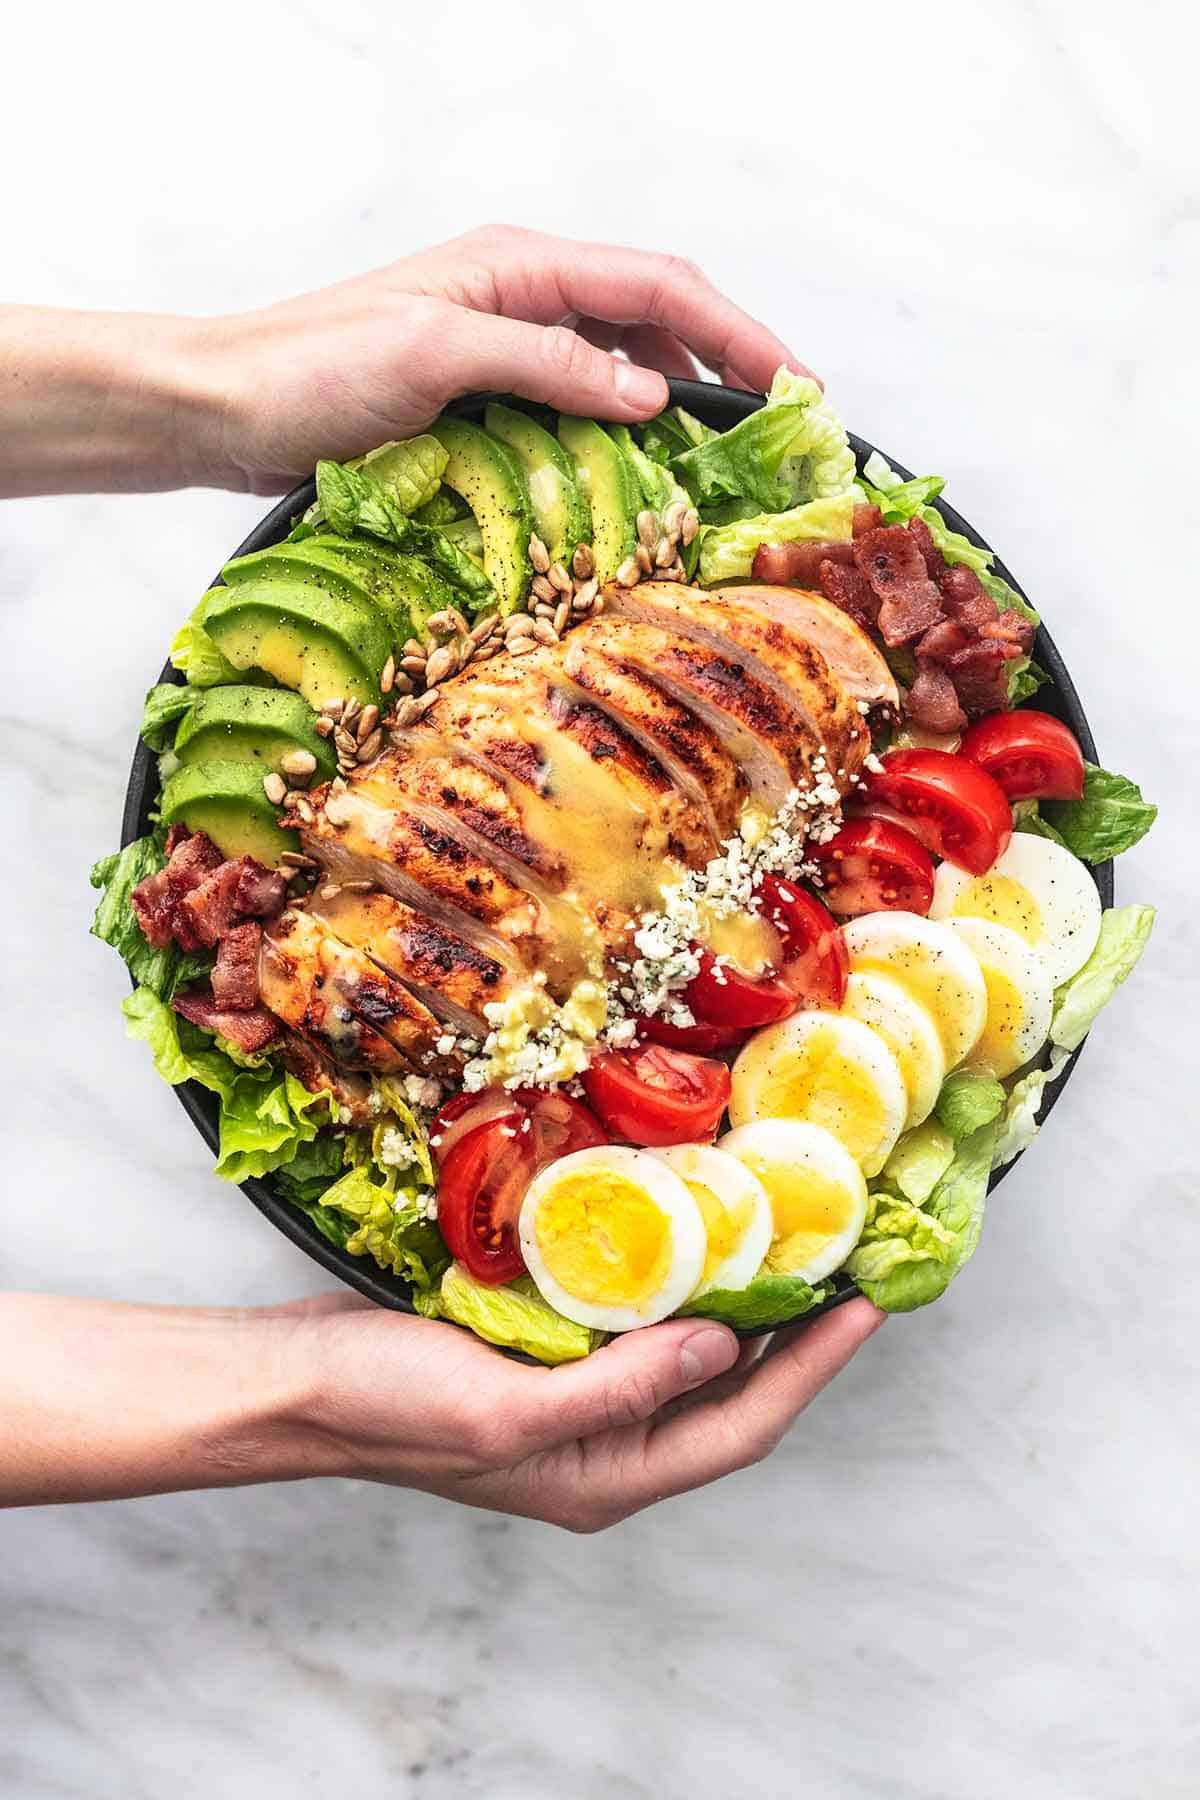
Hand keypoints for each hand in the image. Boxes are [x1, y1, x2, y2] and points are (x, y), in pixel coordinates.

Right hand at [0, 1292, 882, 1521]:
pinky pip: (633, 1322)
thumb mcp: (508, 1409)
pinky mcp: (541, 1353)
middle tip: (847, 1265)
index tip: (868, 1307)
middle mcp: (604, 1443)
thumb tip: (723, 1342)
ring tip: (788, 1243)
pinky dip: (671, 1282)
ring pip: (686, 1355)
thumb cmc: (389, 1407)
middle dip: (796, 1337)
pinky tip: (685, 1236)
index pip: (743, 1422)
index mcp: (608, 1473)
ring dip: (740, 1302)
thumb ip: (621, 1388)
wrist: (296, 1381)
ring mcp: (573, 1399)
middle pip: (729, 1393)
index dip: (814, 1367)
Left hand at [194, 224, 811, 493]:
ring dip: (672, 403)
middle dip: (722, 363)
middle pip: (653, 318)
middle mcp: (521, 296)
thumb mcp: (435, 355)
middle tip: (772, 432)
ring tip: (716, 459)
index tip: (794, 385)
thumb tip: (650, 392)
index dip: (738, 331)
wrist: (226, 406)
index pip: (659, 286)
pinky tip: (633, 471)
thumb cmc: (311, 370)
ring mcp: (503, 343)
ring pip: (618, 364)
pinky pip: (575, 404)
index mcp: (519, 266)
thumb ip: (546, 364)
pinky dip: (617, 433)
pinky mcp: (484, 392)